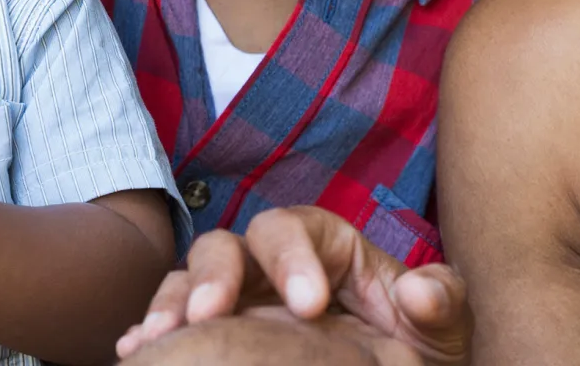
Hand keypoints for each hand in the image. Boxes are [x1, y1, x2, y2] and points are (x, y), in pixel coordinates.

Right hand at [115, 206, 469, 364]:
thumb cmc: (419, 350)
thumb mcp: (443, 331)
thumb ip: (442, 302)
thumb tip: (420, 291)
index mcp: (325, 249)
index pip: (296, 228)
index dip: (293, 257)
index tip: (309, 307)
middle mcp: (271, 268)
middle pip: (229, 244)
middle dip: (216, 273)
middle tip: (213, 312)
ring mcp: (239, 302)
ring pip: (189, 279)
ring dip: (173, 301)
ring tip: (162, 335)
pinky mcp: (216, 337)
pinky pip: (172, 323)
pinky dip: (151, 330)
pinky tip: (136, 350)